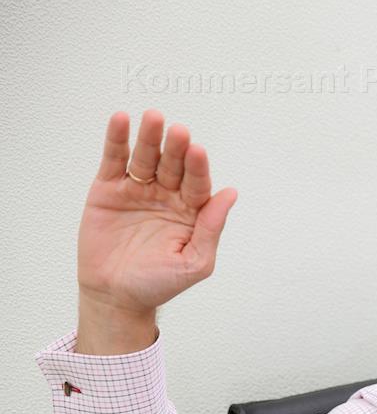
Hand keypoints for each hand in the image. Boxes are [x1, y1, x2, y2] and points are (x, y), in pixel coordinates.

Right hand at [77, 109, 237, 315]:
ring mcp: (138, 189)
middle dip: (176, 148)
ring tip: (153, 118)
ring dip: (149, 137)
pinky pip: (114, 160)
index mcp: (192, 210)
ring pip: (145, 158)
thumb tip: (231, 194)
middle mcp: (167, 195)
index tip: (198, 151)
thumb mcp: (195, 262)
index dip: (198, 167)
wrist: (117, 296)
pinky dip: (116, 140)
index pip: (198, 183)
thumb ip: (212, 228)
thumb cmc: (159, 283)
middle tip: (179, 131)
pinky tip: (121, 120)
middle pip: (173, 165)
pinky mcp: (109, 189)